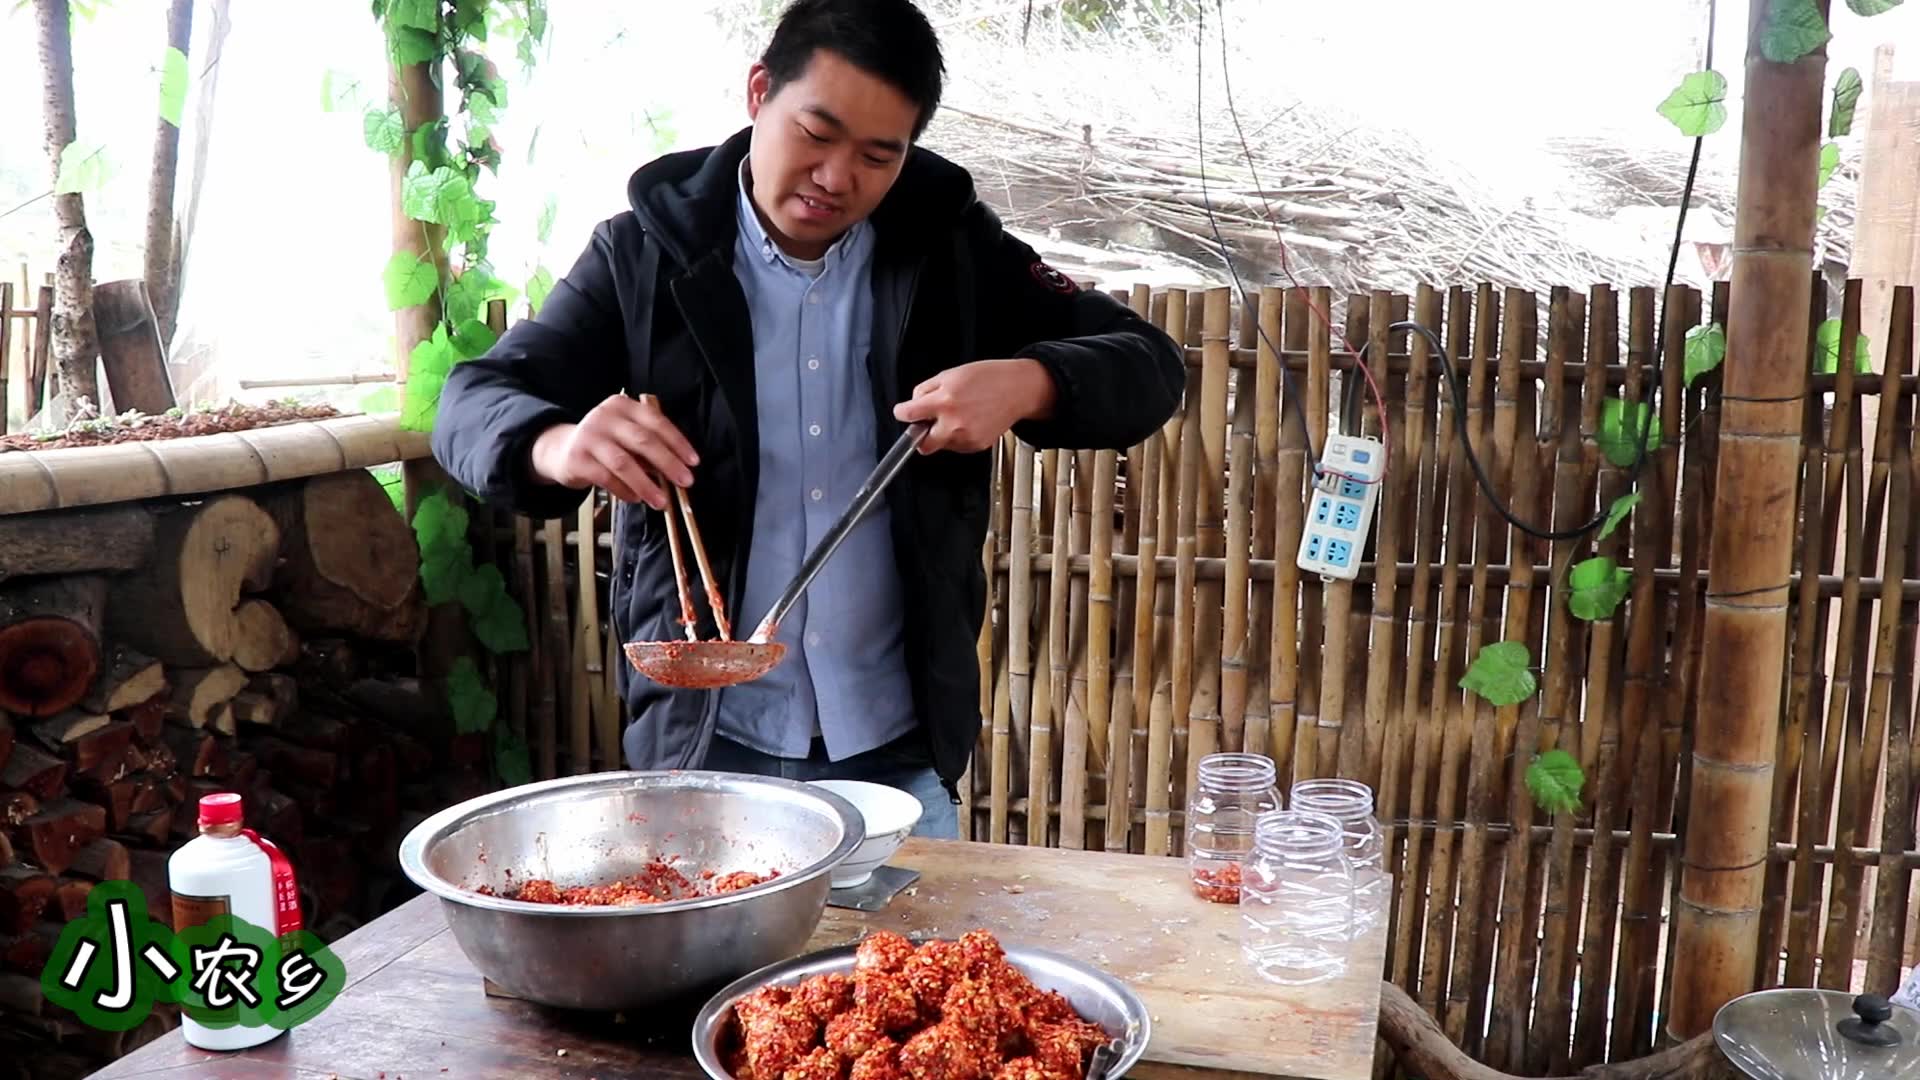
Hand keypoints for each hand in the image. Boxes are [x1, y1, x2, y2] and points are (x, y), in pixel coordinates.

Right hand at [528, 393, 698, 508]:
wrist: (561, 449)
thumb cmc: (605, 443)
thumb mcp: (626, 435)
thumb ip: (649, 447)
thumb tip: (678, 469)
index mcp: (623, 406)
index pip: (656, 421)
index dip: (677, 442)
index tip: (693, 461)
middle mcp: (605, 416)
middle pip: (643, 440)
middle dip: (668, 463)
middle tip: (685, 482)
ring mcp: (589, 436)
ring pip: (624, 463)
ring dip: (647, 484)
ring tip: (661, 501)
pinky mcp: (578, 458)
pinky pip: (607, 478)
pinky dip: (625, 491)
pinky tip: (637, 499)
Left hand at [891, 359, 1056, 453]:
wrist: (1016, 389)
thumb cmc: (987, 378)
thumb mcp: (950, 374)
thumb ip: (926, 390)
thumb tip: (914, 404)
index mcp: (944, 401)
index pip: (909, 415)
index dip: (902, 412)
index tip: (903, 412)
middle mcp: (954, 423)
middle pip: (923, 445)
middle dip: (922, 435)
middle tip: (929, 422)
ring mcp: (966, 437)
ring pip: (941, 446)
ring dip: (942, 434)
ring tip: (958, 415)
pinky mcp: (976, 445)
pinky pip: (957, 446)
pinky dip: (957, 437)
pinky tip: (969, 421)